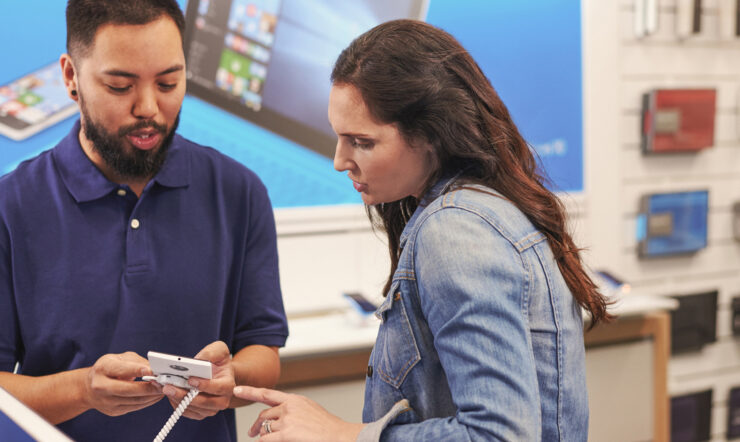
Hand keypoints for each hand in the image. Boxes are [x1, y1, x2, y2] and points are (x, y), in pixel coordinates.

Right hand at [83, 352, 162, 415]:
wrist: (89, 388)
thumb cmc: (109, 368)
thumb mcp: (119, 358)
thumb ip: (137, 362)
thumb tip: (154, 368)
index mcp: (102, 369)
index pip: (121, 370)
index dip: (138, 370)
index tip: (153, 370)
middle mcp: (101, 386)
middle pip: (128, 389)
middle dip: (149, 387)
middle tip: (164, 383)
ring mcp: (106, 401)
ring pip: (134, 401)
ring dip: (152, 395)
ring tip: (164, 389)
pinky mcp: (113, 411)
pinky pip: (135, 407)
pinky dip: (148, 401)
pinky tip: (156, 395)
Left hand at [161, 341, 234, 419]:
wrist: (216, 373)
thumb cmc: (218, 361)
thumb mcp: (219, 349)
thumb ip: (211, 352)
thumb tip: (198, 360)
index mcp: (228, 384)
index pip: (220, 388)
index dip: (205, 385)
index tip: (190, 380)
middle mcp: (222, 399)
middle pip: (206, 403)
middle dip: (186, 396)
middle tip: (169, 387)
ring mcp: (211, 408)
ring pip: (195, 409)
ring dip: (179, 400)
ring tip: (166, 389)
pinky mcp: (200, 412)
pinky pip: (188, 413)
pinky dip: (177, 405)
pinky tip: (169, 394)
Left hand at [233, 385, 364, 440]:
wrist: (339, 436)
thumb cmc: (328, 427)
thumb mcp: (310, 411)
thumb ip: (294, 410)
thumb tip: (278, 417)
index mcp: (295, 399)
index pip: (267, 393)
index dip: (250, 392)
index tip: (237, 390)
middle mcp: (289, 407)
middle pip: (264, 415)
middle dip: (257, 425)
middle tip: (252, 433)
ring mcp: (287, 419)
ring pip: (265, 429)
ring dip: (266, 437)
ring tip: (276, 440)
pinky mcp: (286, 433)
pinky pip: (266, 439)